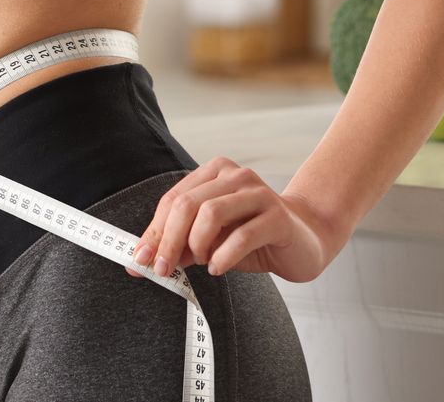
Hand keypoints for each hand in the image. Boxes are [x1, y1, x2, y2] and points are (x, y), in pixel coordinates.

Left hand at [123, 157, 345, 284]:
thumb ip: (181, 245)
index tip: (139, 261)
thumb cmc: (253, 238)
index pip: (174, 199)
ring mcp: (259, 193)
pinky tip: (218, 267)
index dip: (153, 231)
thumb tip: (143, 261)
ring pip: (211, 213)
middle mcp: (237, 176)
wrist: (304, 240)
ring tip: (202, 262)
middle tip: (162, 270)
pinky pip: (242, 235)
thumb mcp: (211, 241)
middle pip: (188, 204)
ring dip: (197, 245)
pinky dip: (223, 256)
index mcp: (216, 173)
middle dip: (167, 241)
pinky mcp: (277, 216)